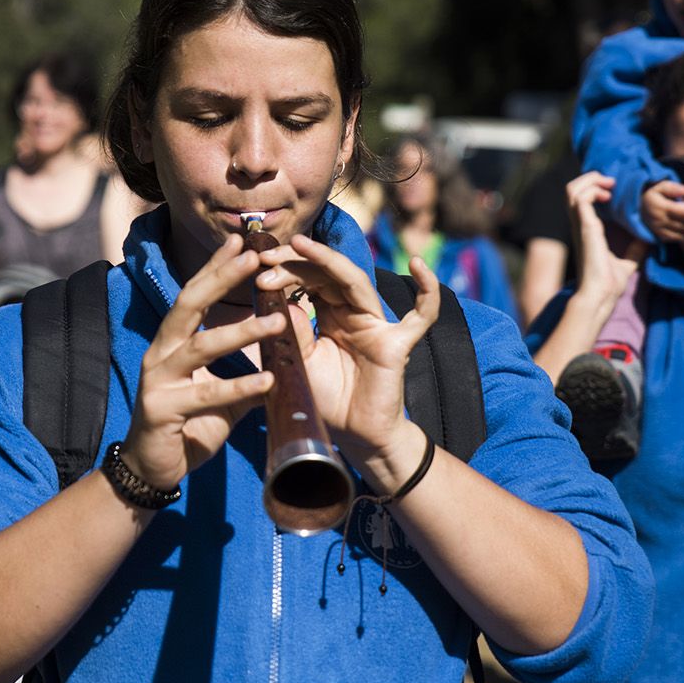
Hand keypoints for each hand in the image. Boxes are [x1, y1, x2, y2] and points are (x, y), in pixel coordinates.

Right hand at [119, 235, 281, 491]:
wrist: (153, 470)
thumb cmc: (187, 427)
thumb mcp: (222, 396)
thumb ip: (246, 376)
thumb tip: (283, 362)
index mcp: (172, 343)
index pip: (194, 295)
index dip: (216, 268)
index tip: (242, 241)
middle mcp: (161, 353)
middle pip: (189, 304)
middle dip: (221, 278)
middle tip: (254, 256)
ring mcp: (158, 380)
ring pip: (201, 346)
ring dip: (241, 332)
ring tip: (277, 321)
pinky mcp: (162, 410)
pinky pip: (207, 394)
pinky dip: (239, 386)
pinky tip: (268, 382)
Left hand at [251, 234, 438, 482]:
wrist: (353, 437)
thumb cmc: (326, 400)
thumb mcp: (299, 363)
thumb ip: (293, 334)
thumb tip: (285, 303)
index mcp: (329, 316)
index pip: (309, 281)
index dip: (285, 271)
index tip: (256, 268)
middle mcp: (353, 314)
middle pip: (328, 275)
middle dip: (297, 263)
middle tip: (266, 259)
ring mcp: (377, 326)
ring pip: (357, 282)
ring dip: (328, 262)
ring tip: (301, 245)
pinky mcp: (397, 343)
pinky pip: (421, 315)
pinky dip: (427, 290)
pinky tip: (418, 264)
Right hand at [568, 172, 647, 310]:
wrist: (601, 294)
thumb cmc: (609, 283)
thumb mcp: (627, 263)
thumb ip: (634, 251)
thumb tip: (647, 241)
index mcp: (587, 230)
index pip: (580, 199)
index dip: (594, 187)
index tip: (613, 191)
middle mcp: (580, 224)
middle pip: (572, 189)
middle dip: (591, 178)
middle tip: (611, 183)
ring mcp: (580, 224)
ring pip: (572, 189)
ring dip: (590, 181)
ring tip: (609, 185)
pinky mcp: (585, 226)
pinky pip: (581, 198)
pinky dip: (593, 190)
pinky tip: (608, 196)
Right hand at [640, 180, 683, 241]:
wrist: (637, 208)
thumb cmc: (652, 194)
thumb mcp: (658, 185)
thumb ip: (671, 187)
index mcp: (660, 207)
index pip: (681, 212)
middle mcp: (660, 221)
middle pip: (683, 226)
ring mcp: (660, 231)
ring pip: (682, 235)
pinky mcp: (661, 237)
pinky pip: (678, 240)